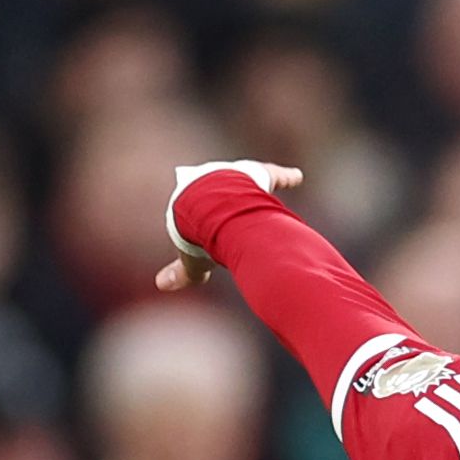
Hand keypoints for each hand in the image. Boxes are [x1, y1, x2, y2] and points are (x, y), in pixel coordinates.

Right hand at [154, 161, 304, 291]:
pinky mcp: (258, 174)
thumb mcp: (190, 259)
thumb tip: (161, 285)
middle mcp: (211, 180)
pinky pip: (274, 175)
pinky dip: (286, 177)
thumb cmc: (198, 233)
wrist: (211, 209)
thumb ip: (181, 273)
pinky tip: (298, 177)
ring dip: (252, 191)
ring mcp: (235, 176)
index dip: (203, 220)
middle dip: (225, 199)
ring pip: (246, 183)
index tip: (208, 226)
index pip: (196, 209)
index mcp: (189, 198)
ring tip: (262, 198)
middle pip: (221, 191)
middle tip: (232, 209)